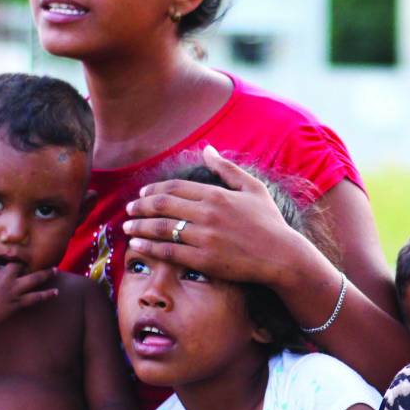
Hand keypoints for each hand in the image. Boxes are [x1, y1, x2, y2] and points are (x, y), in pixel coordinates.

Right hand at [0, 253, 56, 332]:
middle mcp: (4, 277)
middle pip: (18, 264)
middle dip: (23, 261)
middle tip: (29, 260)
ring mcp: (13, 290)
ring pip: (33, 279)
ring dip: (46, 274)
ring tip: (56, 270)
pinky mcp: (17, 302)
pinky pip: (35, 298)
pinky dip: (46, 295)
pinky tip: (56, 292)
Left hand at [121, 145, 309, 287]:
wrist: (282, 256)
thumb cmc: (269, 222)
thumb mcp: (253, 188)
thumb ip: (227, 168)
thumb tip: (206, 150)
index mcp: (216, 194)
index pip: (175, 188)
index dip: (153, 190)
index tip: (141, 195)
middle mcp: (207, 213)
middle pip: (162, 206)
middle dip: (140, 207)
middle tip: (128, 211)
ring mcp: (204, 237)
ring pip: (161, 228)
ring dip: (139, 226)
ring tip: (127, 228)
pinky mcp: (204, 259)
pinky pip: (169, 251)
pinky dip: (149, 247)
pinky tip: (138, 245)